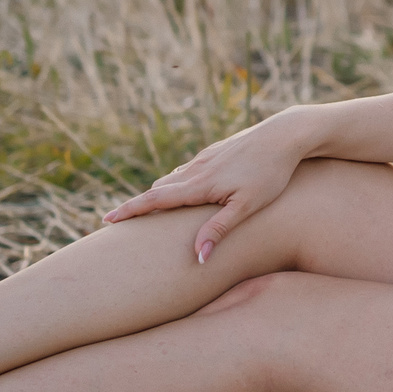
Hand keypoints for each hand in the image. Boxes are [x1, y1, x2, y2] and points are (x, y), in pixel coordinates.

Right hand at [101, 110, 318, 262]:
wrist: (285, 135)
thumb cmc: (271, 174)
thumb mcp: (248, 206)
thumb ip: (220, 229)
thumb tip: (198, 256)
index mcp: (200, 185)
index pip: (156, 200)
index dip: (131, 211)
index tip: (107, 221)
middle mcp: (197, 169)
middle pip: (158, 190)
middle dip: (138, 206)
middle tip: (117, 222)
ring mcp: (206, 159)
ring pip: (173, 179)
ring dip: (157, 194)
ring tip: (146, 211)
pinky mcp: (217, 152)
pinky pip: (189, 170)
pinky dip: (176, 183)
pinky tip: (180, 189)